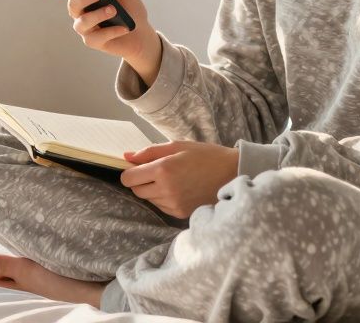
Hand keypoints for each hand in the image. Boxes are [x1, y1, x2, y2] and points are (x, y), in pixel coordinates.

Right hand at [51, 0, 156, 64]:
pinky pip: (97, 37)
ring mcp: (85, 28)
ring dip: (97, 15)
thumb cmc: (130, 10)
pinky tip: (123, 27)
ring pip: (83, 22)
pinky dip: (111, 31)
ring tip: (113, 10)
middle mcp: (80, 12)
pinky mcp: (93, 42)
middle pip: (73, 4)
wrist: (140, 34)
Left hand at [119, 141, 238, 218]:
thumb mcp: (177, 146)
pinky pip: (161, 206)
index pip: (128, 178)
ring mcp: (173, 204)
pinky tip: (179, 188)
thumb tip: (127, 157)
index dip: (129, 172)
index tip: (137, 168)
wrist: (232, 173)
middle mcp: (166, 190)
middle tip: (156, 171)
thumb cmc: (205, 155)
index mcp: (163, 169)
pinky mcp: (180, 213)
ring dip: (153, 190)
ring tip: (172, 179)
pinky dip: (164, 198)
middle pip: (136, 190)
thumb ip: (149, 152)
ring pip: (149, 199)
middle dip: (141, 181)